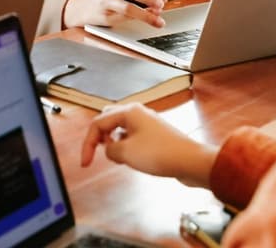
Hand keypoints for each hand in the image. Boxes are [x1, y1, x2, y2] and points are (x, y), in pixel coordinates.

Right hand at [80, 104, 217, 188]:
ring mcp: (147, 123)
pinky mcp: (154, 135)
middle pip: (108, 119)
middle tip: (100, 152)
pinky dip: (126, 146)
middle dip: (100, 136)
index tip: (85, 163)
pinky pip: (132, 136)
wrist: (190, 161)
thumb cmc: (161, 154)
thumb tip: (110, 149)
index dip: (88, 144)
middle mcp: (137, 113)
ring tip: (119, 158)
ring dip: (114, 142)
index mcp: (128, 112)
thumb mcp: (126, 154)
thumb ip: (110, 150)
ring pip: (120, 128)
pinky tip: (132, 158)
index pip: (98, 123)